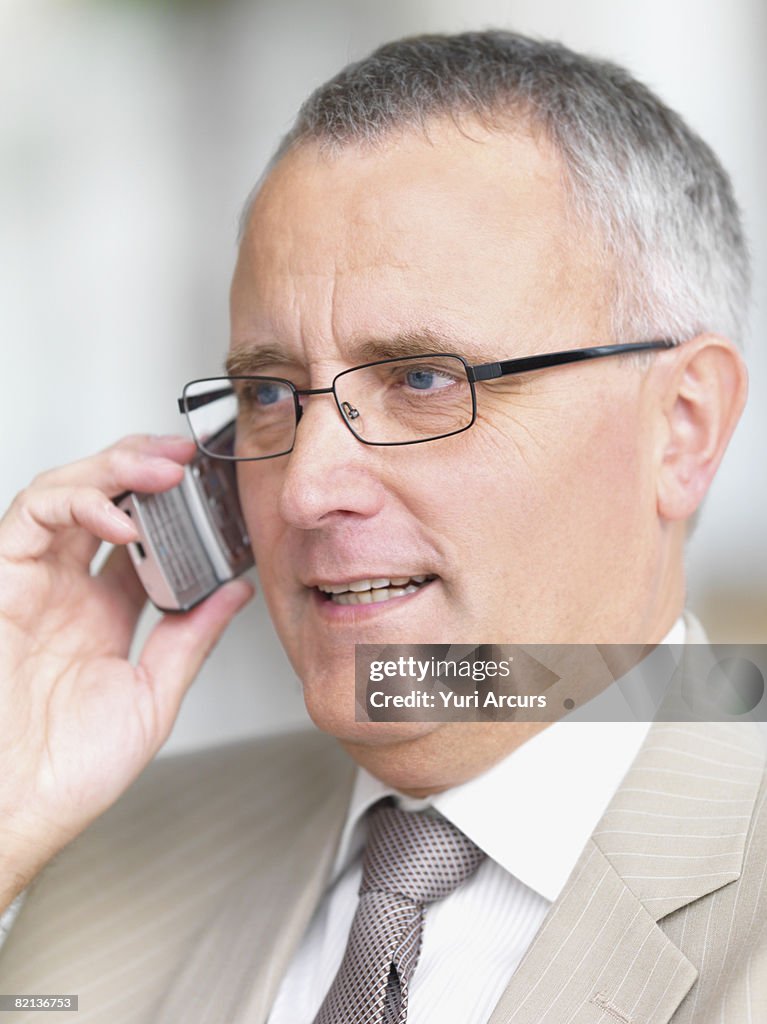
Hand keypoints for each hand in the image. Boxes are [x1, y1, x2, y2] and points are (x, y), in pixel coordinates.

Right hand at [0, 435, 253, 907]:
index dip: (177, 510)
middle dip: (144, 468)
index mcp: (103, 615)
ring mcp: (33, 581)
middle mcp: (66, 590)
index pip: (142, 540)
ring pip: (67, 492)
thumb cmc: (68, 772)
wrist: (16, 809)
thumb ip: (190, 638)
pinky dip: (80, 503)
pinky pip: (33, 516)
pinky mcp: (1, 579)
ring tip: (164, 468)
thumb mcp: (151, 696)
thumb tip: (235, 591)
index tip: (217, 493)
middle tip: (186, 455)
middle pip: (103, 502)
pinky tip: (123, 520)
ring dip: (116, 470)